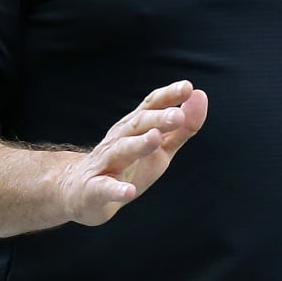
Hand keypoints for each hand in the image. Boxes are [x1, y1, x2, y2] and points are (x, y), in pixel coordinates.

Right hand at [59, 80, 208, 225]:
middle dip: (157, 119)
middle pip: (137, 125)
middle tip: (178, 116)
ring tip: (156, 138)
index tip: (188, 87)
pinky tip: (129, 192)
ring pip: (121, 151)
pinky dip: (116, 190)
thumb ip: (183, 128)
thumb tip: (201, 97)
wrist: (80, 193)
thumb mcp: (160, 148)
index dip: (168, 96)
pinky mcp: (94, 190)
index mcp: (134, 128)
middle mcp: (118, 140)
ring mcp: (105, 164)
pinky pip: (105, 188)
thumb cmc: (127, 166)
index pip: (150, 106)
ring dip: (138, 144)